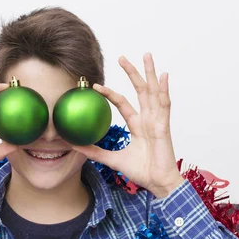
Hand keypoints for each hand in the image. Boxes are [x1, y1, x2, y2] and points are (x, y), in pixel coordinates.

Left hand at [72, 53, 183, 198]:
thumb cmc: (142, 172)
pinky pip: (164, 105)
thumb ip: (96, 152)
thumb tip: (74, 146)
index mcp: (138, 125)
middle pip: (140, 91)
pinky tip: (163, 76)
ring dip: (150, 73)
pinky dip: (164, 90)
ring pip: (153, 92)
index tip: (95, 85)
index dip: (110, 94)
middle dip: (133, 73)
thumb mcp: (113, 160)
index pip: (123, 103)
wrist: (158, 183)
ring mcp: (157, 121)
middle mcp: (148, 119)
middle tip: (122, 57)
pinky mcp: (164, 126)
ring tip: (147, 55)